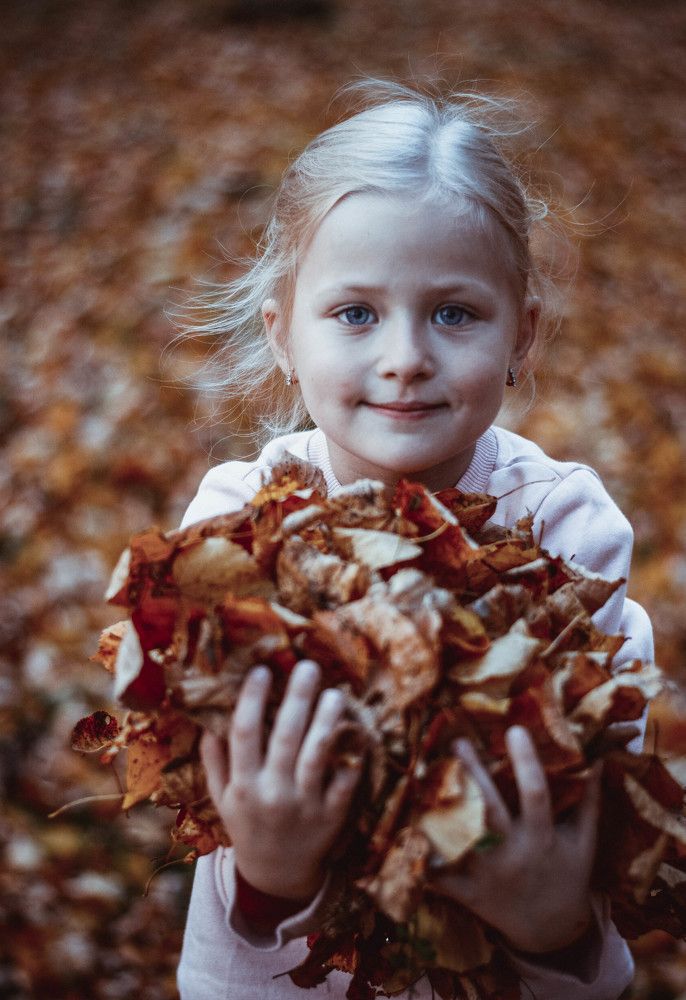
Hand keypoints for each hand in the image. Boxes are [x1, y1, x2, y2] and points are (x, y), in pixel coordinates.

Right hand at [200, 660, 360, 899]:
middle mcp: (272, 793)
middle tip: (308, 666)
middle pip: (286, 737)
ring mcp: (304, 805)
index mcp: (243, 785)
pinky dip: (352, 757)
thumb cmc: (247, 825)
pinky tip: (358, 730)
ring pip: (317, 755)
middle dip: (297, 698)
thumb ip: (215, 761)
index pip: (245, 734)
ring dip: (327, 720)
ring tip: (336, 692)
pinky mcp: (331, 816)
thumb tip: (210, 720)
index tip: (262, 669)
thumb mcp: (222, 798)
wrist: (277, 875)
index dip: (253, 700)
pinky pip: (345, 781)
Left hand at [432, 726, 601, 953]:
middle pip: (488, 808)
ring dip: (440, 807)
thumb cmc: (567, 875)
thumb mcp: (583, 842)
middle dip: (472, 772)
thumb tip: (599, 758)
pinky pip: (438, 871)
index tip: (515, 729)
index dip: (526, 762)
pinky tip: (407, 824)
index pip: (535, 795)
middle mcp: (512, 855)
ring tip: (425, 776)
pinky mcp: (466, 892)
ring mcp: (486, 875)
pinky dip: (422, 852)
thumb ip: (589, 801)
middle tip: (457, 741)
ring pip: (457, 836)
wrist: (549, 931)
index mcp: (542, 839)